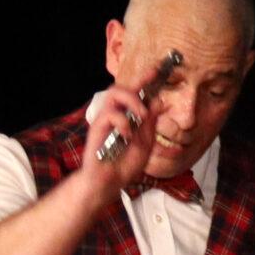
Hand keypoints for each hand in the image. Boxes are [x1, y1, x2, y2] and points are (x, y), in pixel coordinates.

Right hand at [82, 75, 167, 200]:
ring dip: (131, 101)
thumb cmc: (124, 166)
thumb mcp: (145, 144)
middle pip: (120, 87)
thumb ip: (150, 124)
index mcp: (126, 117)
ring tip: (140, 117)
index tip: (157, 71)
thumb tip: (157, 102)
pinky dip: (123, 122)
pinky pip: (110, 114)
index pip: (134, 93)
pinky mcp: (97, 129)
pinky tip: (127, 136)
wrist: (109, 184)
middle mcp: (114, 115)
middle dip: (136, 89)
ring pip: (113, 93)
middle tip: (147, 109)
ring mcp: (104, 121)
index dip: (144, 79)